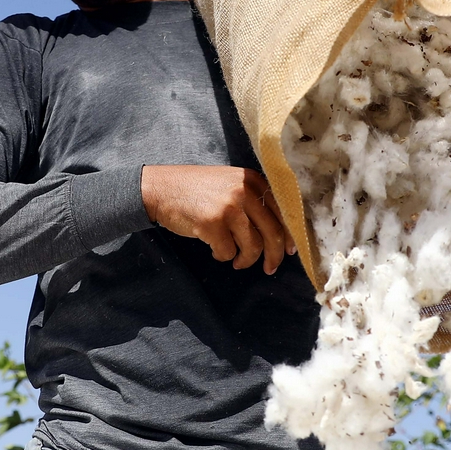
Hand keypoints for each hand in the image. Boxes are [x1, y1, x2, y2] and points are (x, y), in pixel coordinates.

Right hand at [141, 166, 292, 273]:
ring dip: (245, 260)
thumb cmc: (196, 190)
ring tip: (236, 261)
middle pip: (272, 232)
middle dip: (273, 256)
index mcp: (252, 180)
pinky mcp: (212, 223)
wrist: (161, 188)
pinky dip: (222, 256)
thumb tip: (279, 234)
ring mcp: (229, 207)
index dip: (289, 236)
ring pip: (252, 246)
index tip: (289, 251)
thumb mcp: (230, 184)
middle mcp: (244, 190)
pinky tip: (214, 249)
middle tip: (269, 268)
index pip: (283, 212)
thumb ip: (253, 201)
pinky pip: (228, 252)